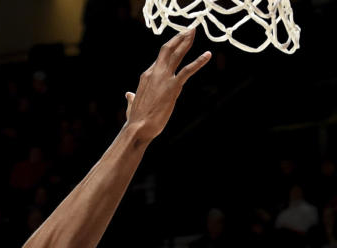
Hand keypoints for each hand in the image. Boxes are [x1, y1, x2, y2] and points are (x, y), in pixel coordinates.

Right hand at [124, 31, 210, 145]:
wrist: (138, 128)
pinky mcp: (173, 86)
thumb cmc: (135, 120)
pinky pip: (188, 70)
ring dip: (186, 42)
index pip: (159, 60)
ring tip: (194, 32)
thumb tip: (128, 95)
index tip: (177, 43)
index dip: (170, 50)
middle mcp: (155, 72)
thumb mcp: (132, 105)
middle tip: (188, 30)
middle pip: (167, 49)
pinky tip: (208, 55)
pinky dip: (199, 61)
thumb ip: (131, 98)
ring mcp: (164, 78)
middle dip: (178, 38)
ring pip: (177, 54)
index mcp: (146, 76)